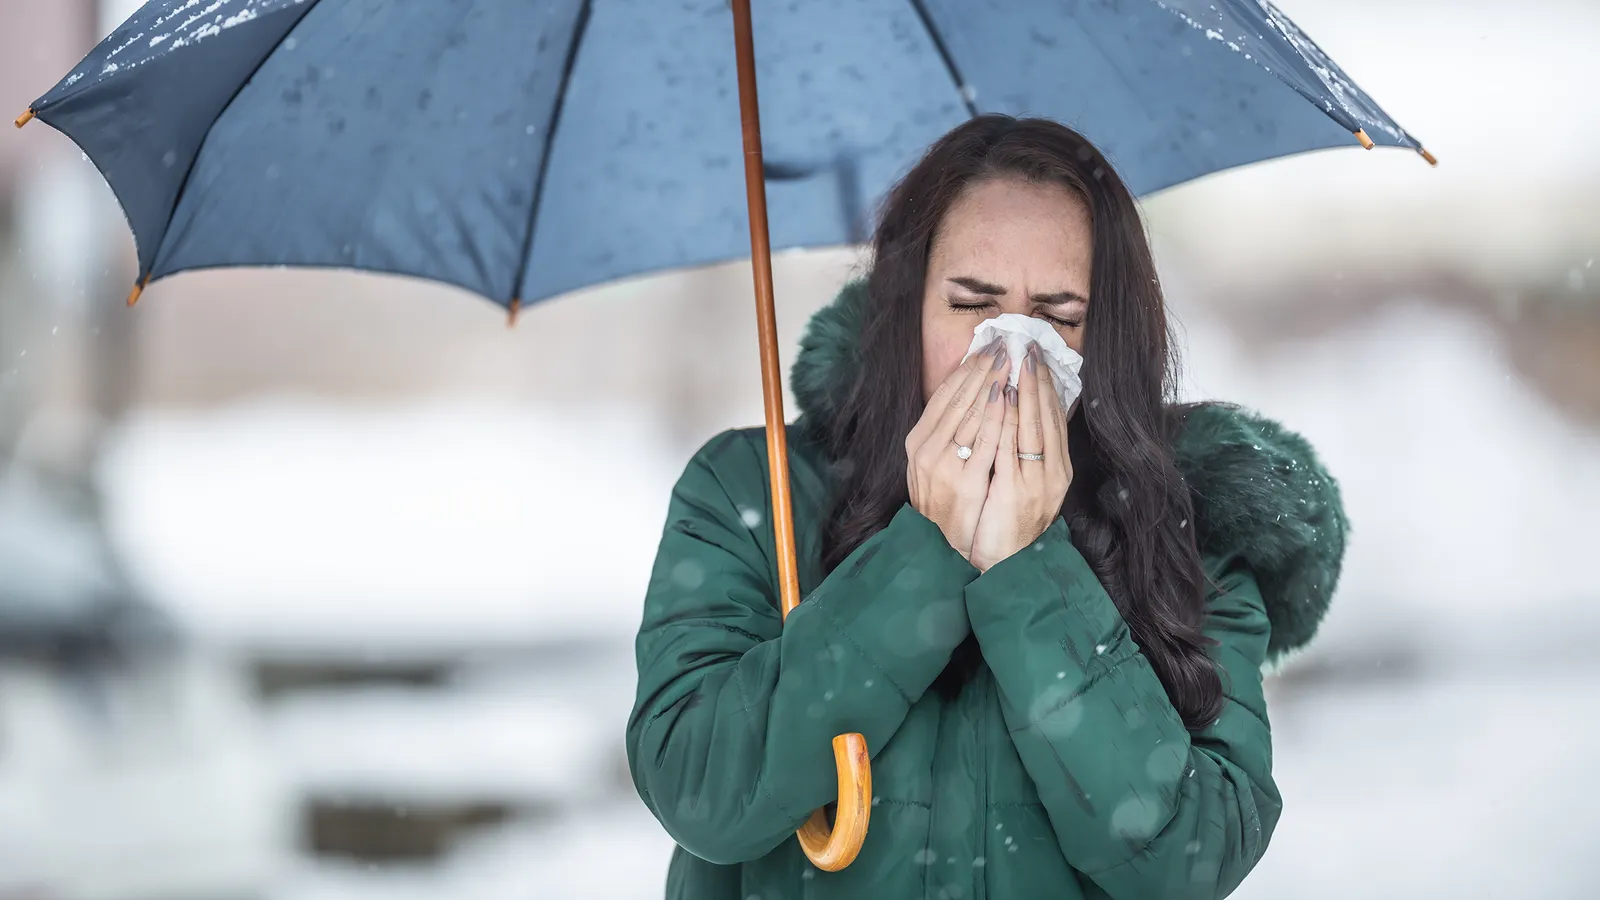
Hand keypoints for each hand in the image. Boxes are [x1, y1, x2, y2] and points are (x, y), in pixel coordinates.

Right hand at [905, 339, 1010, 559]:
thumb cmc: (942, 500)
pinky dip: (997, 417)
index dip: (965, 369)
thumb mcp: (933, 462)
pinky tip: (1008, 398)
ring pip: (970, 415)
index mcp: (917, 441)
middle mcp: (926, 450)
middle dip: (981, 369)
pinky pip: (984, 443)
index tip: (985, 348)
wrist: (940, 545)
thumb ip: (945, 431)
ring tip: (1009, 361)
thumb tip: (967, 394)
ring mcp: (944, 466)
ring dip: (991, 384)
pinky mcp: (965, 482)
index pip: (942, 395)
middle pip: (957, 400)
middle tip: (1002, 344)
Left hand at [969, 343, 1074, 571]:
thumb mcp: (1026, 485)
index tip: (1037, 358)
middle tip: (1029, 348)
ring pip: (1033, 428)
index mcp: (1058, 470)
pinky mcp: (1015, 492)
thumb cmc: (1010, 522)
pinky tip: (1003, 398)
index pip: (1056, 420)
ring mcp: (1036, 483)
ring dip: (1025, 392)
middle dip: (1038, 381)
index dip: (1047, 387)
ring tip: (1016, 363)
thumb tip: (1025, 416)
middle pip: (1048, 418)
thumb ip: (1029, 454)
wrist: (1005, 564)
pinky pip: (1012, 448)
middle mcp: (1053, 474)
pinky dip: (1009, 420)